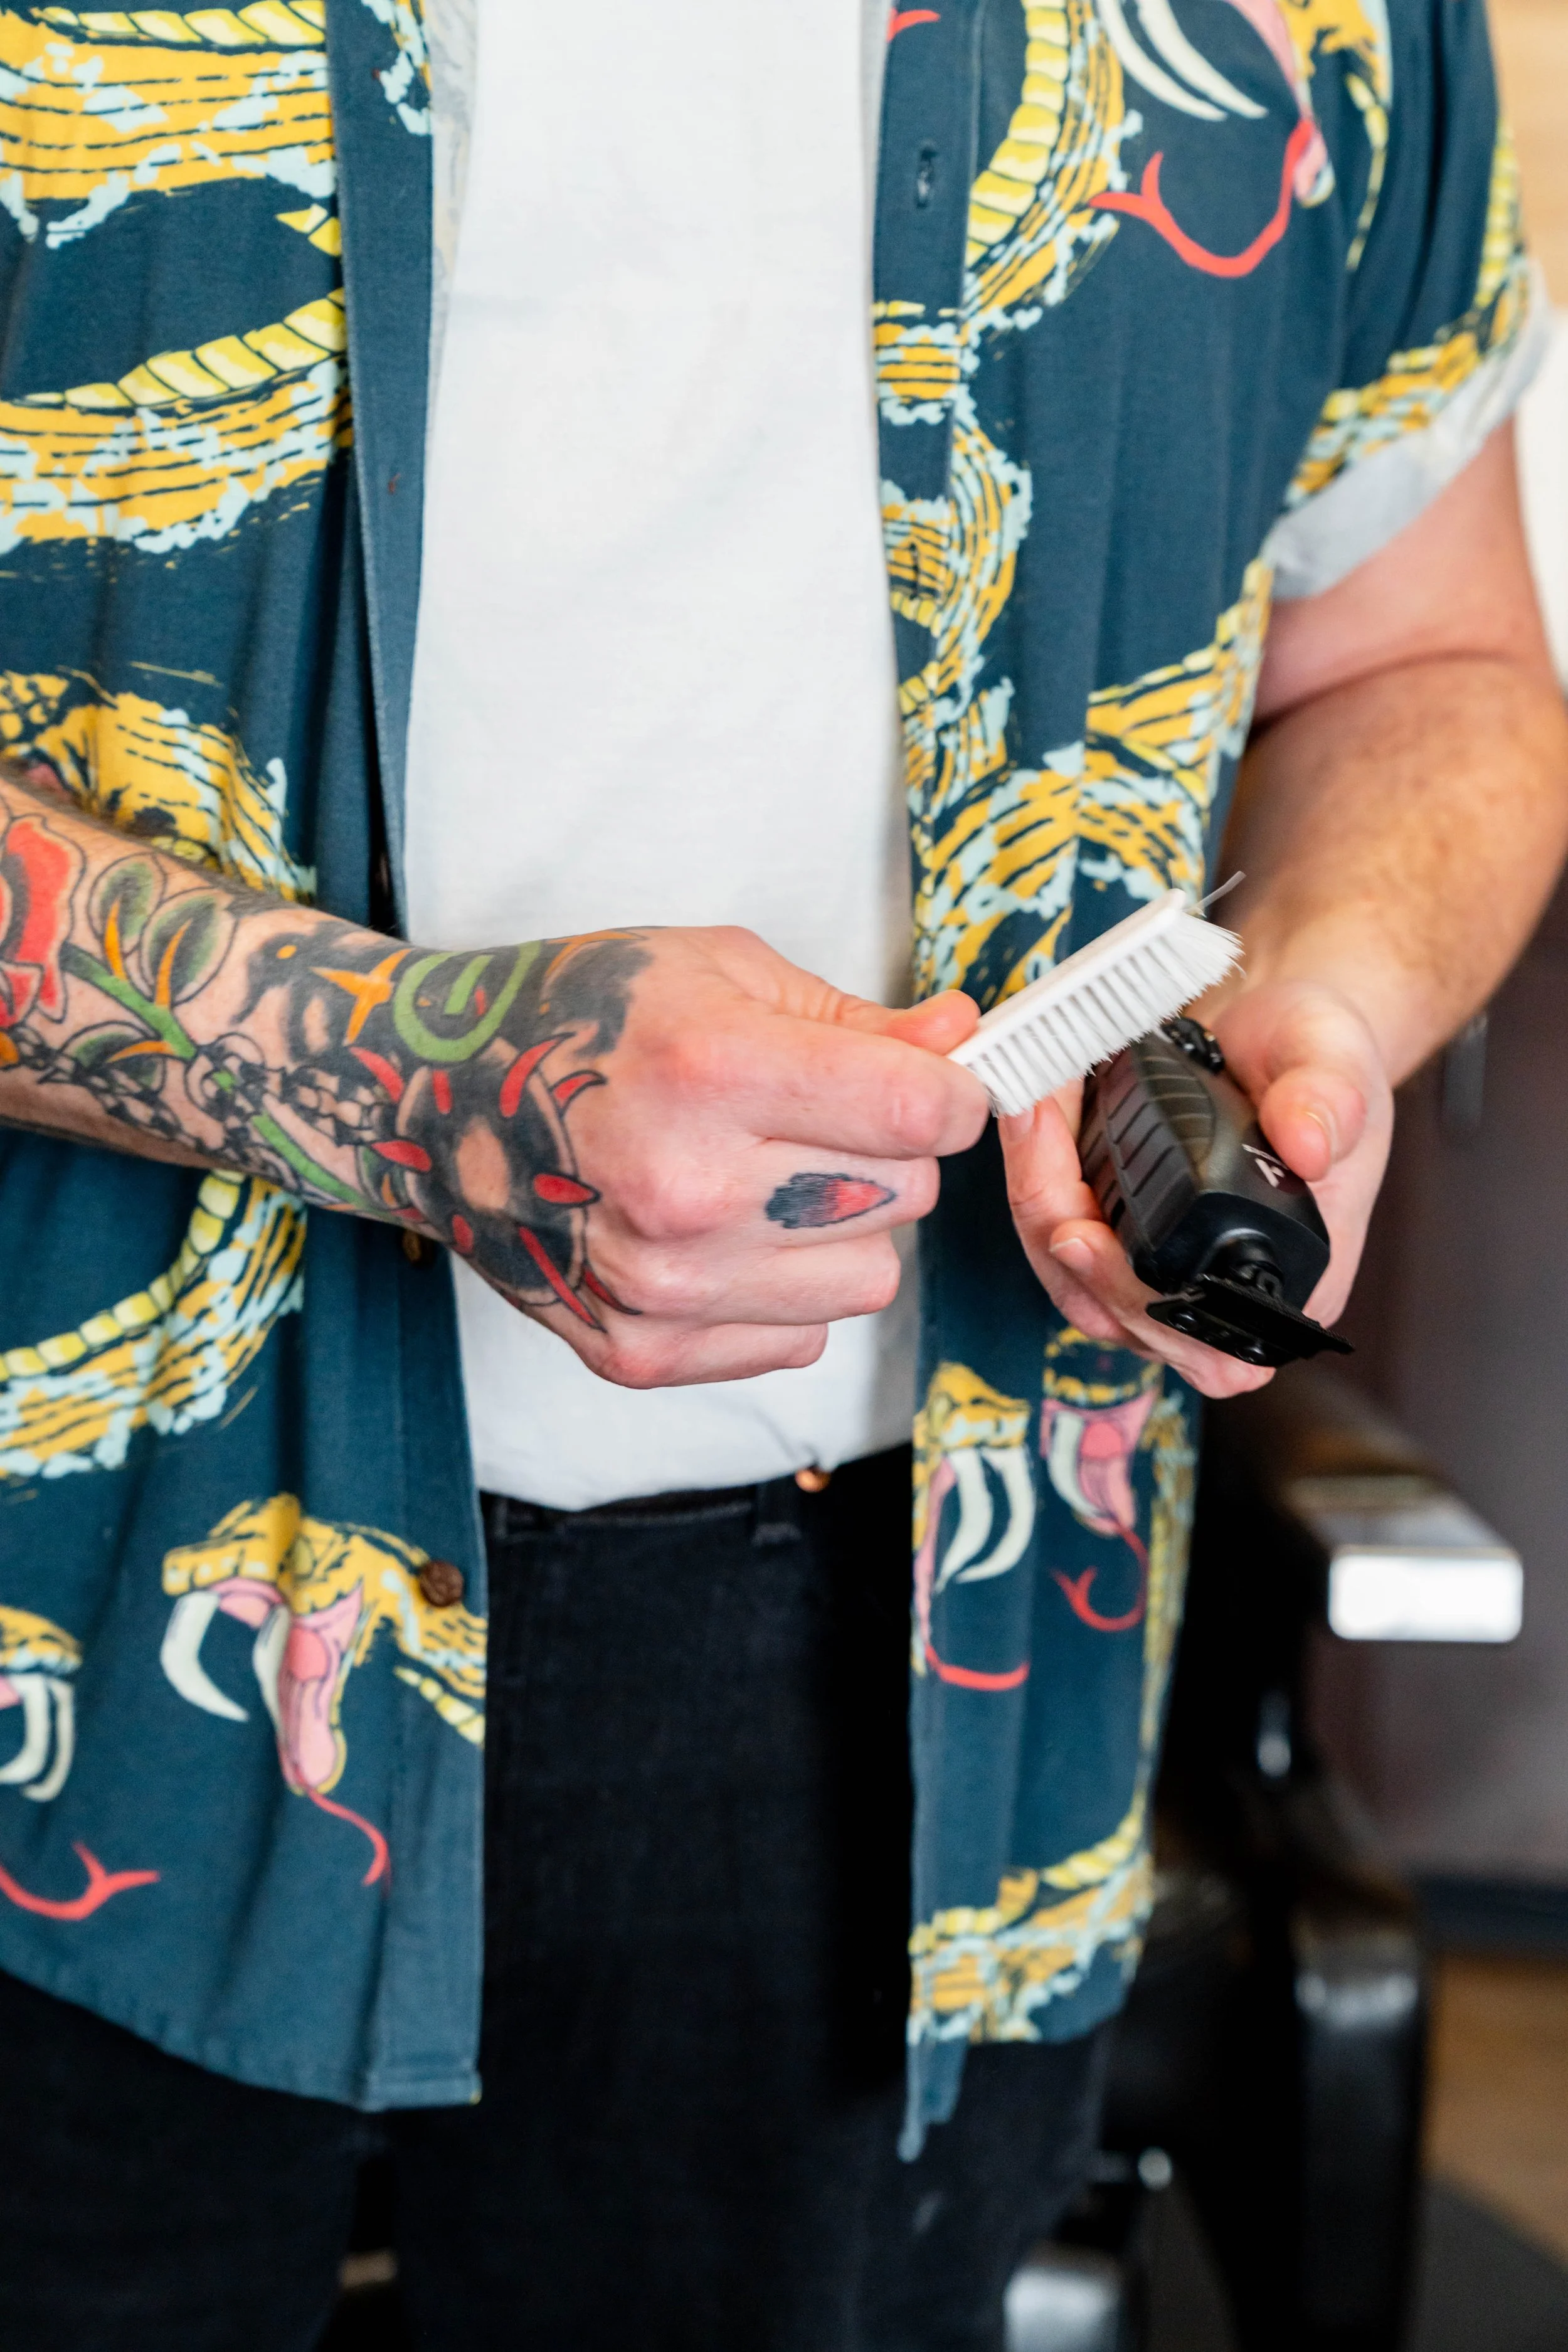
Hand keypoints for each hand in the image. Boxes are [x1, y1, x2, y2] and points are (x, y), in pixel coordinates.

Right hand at [444, 926, 989, 1388]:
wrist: (431, 1101)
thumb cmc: (579, 1017)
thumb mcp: (721, 970)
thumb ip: (857, 1019)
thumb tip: (965, 1042)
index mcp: (710, 1069)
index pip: (920, 1111)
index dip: (955, 1092)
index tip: (937, 1084)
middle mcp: (686, 1190)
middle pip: (906, 1195)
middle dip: (885, 1152)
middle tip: (809, 1119)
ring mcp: (660, 1285)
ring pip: (868, 1279)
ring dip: (839, 1231)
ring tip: (760, 1180)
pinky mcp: (640, 1351)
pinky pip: (800, 1340)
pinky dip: (781, 1292)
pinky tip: (720, 1237)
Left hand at [998, 979, 1391, 1398]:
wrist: (1277, 1028)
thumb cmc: (1317, 1056)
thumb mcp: (1337, 1057)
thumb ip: (1330, 1098)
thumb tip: (1310, 1146)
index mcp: (1293, 1283)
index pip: (1201, 1341)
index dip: (1130, 1299)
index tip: (1077, 1233)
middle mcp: (1219, 1294)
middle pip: (1110, 1309)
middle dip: (1054, 1223)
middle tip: (1035, 1131)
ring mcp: (1159, 1274)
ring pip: (1068, 1278)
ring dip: (1034, 1197)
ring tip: (1029, 1112)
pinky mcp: (1116, 1238)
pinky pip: (1056, 1235)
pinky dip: (1034, 1180)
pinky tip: (1030, 1121)